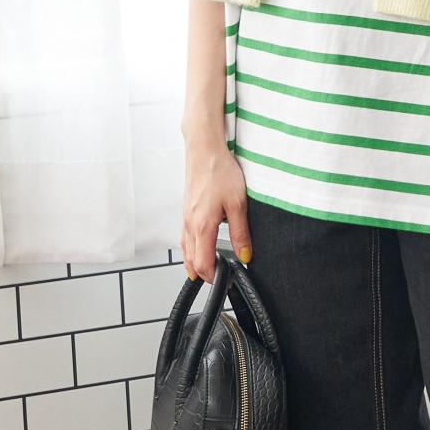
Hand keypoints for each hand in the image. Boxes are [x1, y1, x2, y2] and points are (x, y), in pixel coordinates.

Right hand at [181, 139, 252, 281]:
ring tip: (205, 272)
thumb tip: (245, 254)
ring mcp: (185, 217)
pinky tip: (196, 248)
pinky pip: (184, 237)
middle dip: (204, 274)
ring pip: (186, 250)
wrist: (204, 149)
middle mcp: (189, 224)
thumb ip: (241, 233)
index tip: (226, 280)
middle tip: (219, 279)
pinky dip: (189, 249)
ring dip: (194, 263)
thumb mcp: (238, 204)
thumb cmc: (219, 171)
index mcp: (202, 226)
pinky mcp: (186, 210)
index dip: (214, 277)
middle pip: (192, 260)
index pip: (203, 263)